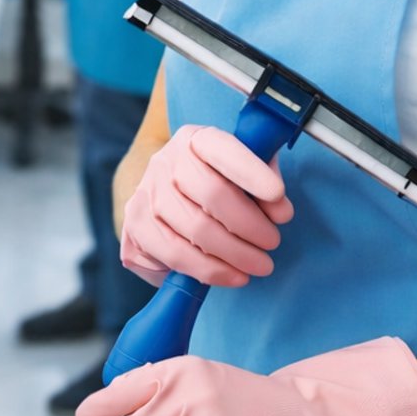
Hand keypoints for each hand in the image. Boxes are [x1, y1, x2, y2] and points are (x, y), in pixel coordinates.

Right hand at [120, 125, 292, 287]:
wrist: (163, 196)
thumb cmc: (214, 184)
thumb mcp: (241, 171)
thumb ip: (264, 182)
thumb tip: (280, 210)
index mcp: (195, 139)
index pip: (223, 149)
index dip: (251, 172)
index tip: (277, 194)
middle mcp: (166, 162)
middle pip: (212, 194)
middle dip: (250, 224)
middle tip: (272, 242)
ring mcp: (147, 193)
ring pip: (196, 228)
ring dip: (236, 253)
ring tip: (260, 264)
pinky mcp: (136, 225)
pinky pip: (176, 254)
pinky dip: (211, 270)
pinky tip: (234, 275)